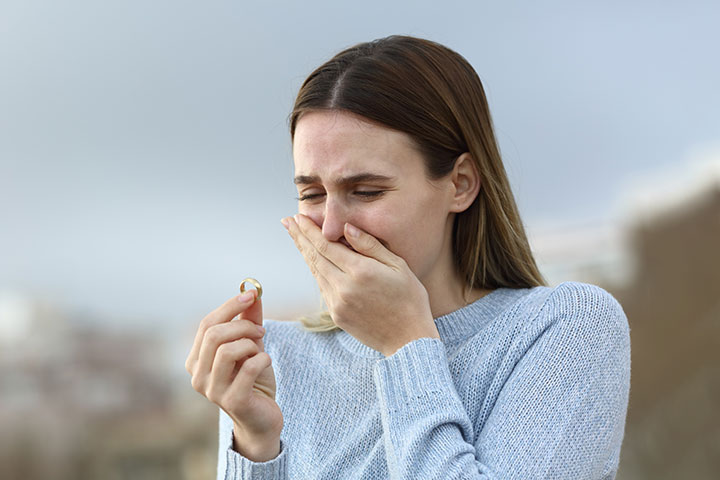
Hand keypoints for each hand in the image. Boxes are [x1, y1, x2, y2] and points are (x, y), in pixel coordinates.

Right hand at [185, 290, 282, 460]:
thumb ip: (249, 320)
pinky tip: (266, 363)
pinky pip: (247, 368)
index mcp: (196, 360)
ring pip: (226, 351)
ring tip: (261, 350)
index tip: (252, 294)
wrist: (263, 418)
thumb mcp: (251, 346)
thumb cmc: (254, 380)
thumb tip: (253, 291)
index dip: (229, 306)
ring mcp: (212, 391)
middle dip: (242, 325)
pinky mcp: (233, 402)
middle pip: (213, 335)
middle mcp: (197, 376)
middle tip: (261, 330)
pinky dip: (262, 359)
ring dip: (250, 344)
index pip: (206, 324)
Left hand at [282, 214, 439, 355]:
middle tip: (287, 221)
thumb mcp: (398, 266)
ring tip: (297, 237)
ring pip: (315, 272)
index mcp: (360, 271)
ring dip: (305, 253)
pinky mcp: (336, 315)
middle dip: (299, 237)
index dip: (309, 230)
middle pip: (314, 256)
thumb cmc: (410, 300)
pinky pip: (322, 287)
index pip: (326, 244)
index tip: (298, 216)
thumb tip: (346, 227)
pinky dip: (316, 271)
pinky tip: (314, 261)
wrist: (409, 340)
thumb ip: (370, 245)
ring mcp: (337, 303)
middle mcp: (344, 287)